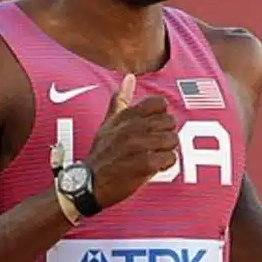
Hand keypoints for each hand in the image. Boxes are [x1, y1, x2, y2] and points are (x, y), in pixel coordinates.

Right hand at [86, 74, 179, 208]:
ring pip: (173, 139)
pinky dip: (165, 165)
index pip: (159, 103)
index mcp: (125, 116)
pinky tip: (154, 167)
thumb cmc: (102, 154)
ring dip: (166, 151)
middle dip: (165, 135)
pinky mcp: (144, 164)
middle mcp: (132, 128)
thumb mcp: (108, 124)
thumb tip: (129, 77)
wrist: (89, 184)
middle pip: (170, 121)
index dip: (161, 116)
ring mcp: (138, 145)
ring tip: (153, 156)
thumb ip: (120, 100)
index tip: (153, 128)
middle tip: (153, 146)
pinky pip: (170, 158)